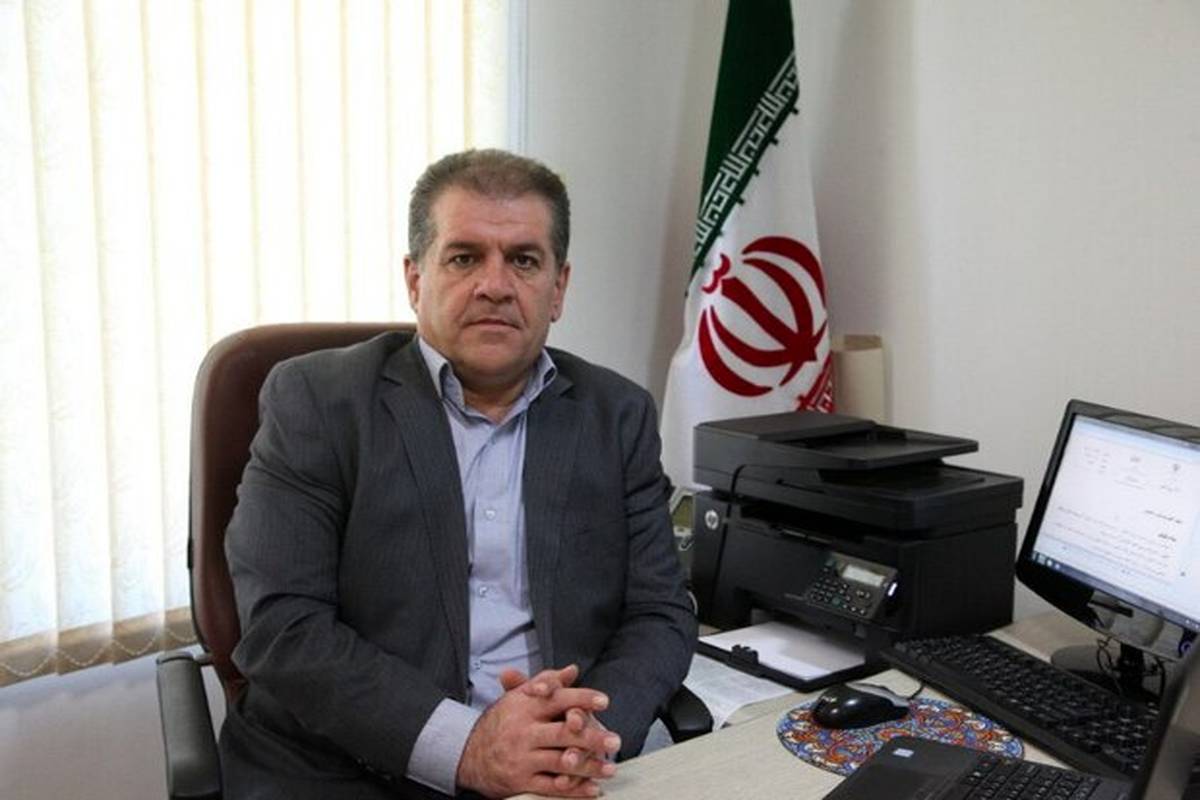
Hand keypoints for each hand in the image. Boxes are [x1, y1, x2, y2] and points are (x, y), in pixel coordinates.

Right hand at [456, 665, 620, 797]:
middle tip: (615, 740)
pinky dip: (574, 789)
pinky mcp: (520, 780)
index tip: (604, 701)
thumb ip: (547, 681)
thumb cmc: (502, 721)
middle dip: (592, 738)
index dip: (581, 698)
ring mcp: (522, 758)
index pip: (557, 699)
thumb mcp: (519, 697)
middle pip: (563, 733)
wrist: (467, 753)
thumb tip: (572, 670)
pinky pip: (551, 787)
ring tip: (610, 768)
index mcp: (525, 707)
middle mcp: (524, 731)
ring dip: (589, 767)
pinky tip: (593, 788)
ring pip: (561, 763)